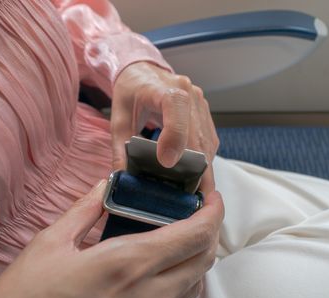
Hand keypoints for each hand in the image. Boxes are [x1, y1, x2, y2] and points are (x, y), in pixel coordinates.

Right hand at [0, 181, 223, 297]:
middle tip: (197, 212)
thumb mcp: (49, 244)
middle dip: (209, 231)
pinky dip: (181, 282)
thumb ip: (87, 210)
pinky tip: (160, 270)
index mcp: (126, 266)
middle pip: (204, 259)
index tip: (211, 196)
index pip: (195, 235)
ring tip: (180, 236)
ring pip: (195, 285)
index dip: (212, 211)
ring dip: (197, 257)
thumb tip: (106, 186)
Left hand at [110, 62, 218, 191]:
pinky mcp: (206, 114)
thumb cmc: (130, 93)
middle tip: (190, 195)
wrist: (143, 72)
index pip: (176, 107)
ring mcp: (201, 103)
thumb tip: (123, 178)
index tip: (166, 162)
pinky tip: (196, 176)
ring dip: (203, 168)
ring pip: (207, 141)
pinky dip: (205, 160)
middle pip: (197, 134)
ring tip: (195, 191)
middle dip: (195, 167)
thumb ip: (120, 149)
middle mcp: (189, 93)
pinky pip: (210, 140)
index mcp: (164, 89)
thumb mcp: (118, 120)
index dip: (175, 136)